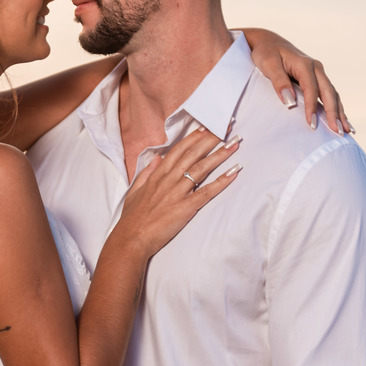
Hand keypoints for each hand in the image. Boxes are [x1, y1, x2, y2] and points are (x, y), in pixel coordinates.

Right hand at [118, 127, 239, 256]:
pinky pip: (206, 192)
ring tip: (235, 143)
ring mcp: (177, 193)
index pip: (178, 150)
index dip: (194, 137)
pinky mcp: (185, 208)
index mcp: (157, 175)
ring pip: (201, 169)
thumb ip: (147, 173)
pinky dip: (221, 182)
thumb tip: (157, 158)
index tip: (207, 126)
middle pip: (193, 154)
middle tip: (227, 126)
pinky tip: (234, 172)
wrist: (131, 239)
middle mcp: (168, 180)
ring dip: (220, 155)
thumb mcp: (135, 191)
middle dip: (211, 138)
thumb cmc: (132, 218)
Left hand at [242, 28, 352, 132]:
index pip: (311, 89)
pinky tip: (343, 120)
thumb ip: (279, 82)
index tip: (311, 125)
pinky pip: (329, 94)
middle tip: (338, 132)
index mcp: (304, 65)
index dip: (312, 108)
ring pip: (333, 94)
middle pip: (328, 93)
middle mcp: (316, 68)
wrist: (268, 42)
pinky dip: (337, 107)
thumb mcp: (268, 64)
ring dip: (340, 112)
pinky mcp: (317, 78)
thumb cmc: (265, 53)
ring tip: (347, 131)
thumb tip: (290, 102)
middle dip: (334, 113)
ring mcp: (318, 73)